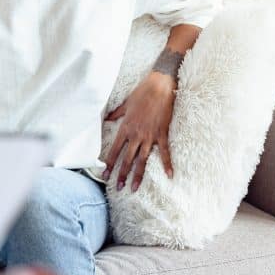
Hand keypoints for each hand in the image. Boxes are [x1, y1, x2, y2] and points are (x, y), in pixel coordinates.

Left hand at [102, 72, 175, 189]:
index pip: (114, 150)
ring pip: (142, 160)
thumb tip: (106, 118)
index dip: (109, 163)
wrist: (159, 86)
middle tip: (118, 187)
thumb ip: (116, 114)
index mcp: (125, 128)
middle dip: (122, 174)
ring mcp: (150, 136)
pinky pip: (164, 152)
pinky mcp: (162, 134)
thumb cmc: (141, 93)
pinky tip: (169, 175)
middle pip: (127, 159)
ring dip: (138, 175)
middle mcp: (136, 135)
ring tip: (134, 188)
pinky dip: (167, 164)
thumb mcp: (125, 104)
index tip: (105, 175)